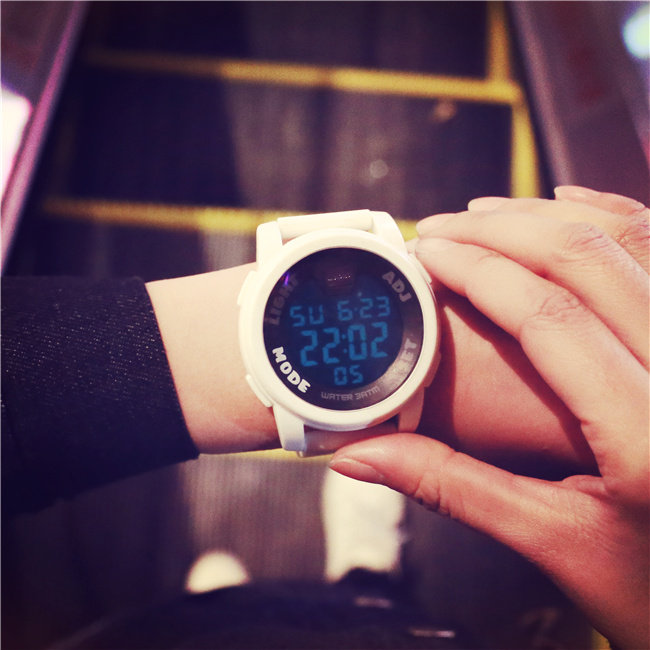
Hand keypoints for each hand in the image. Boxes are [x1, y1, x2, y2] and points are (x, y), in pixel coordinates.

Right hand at [330, 187, 648, 648]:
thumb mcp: (556, 542)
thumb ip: (456, 487)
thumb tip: (365, 456)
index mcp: (647, 431)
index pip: (548, 315)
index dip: (477, 271)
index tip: (428, 252)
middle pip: (588, 260)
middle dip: (503, 230)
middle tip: (443, 228)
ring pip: (635, 241)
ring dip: (553, 216)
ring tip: (489, 212)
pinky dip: (621, 217)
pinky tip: (578, 205)